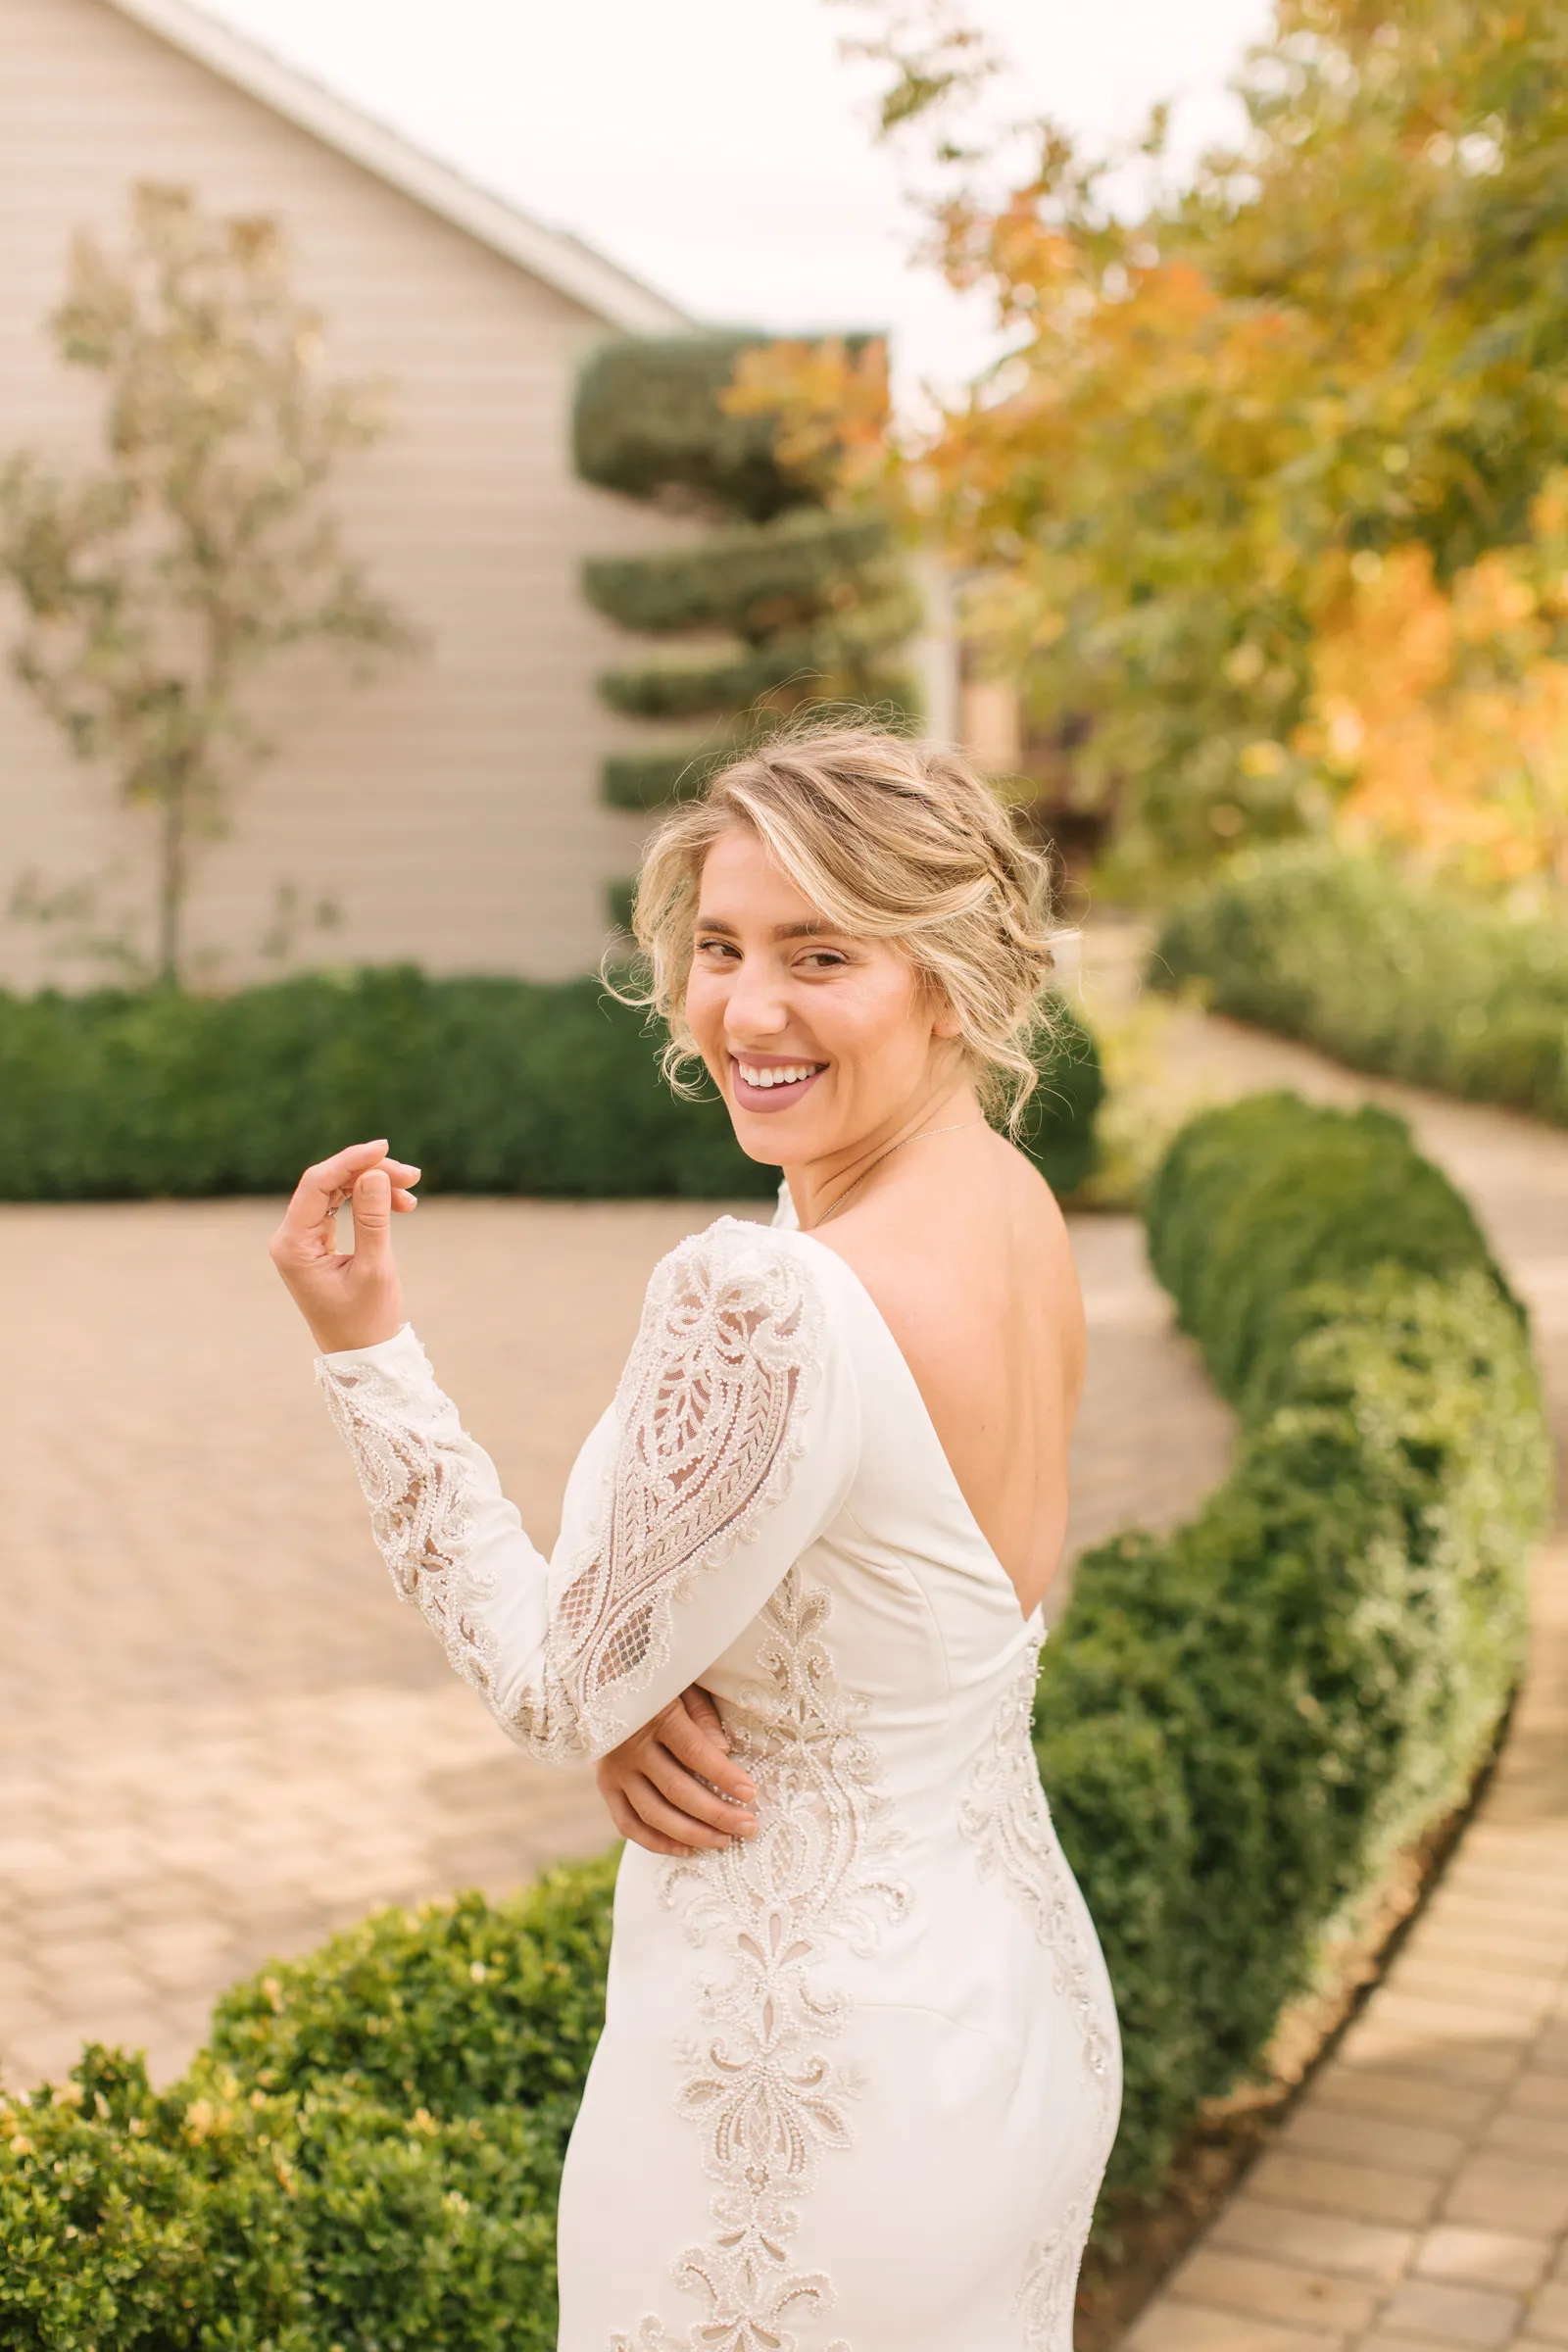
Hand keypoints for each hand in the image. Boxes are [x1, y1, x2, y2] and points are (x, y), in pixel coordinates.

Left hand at [269, 1139, 421, 1354]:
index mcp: (292, 1245)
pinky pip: (340, 1208)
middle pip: (327, 1183)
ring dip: (373, 1186)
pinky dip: (369, 1202)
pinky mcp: (317, 1243)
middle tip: (412, 1177)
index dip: (350, 1160)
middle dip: (369, 1173)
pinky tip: (400, 1205)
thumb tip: (374, 1173)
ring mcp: (302, 1240)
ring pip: (336, 1192)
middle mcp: (290, 1238)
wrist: (361, 1357)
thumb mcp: (375, 1269)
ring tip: (411, 1195)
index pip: (317, 1184)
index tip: (384, 1148)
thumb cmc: (366, 1320)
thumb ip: (373, 1219)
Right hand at [596, 1685, 756, 1856]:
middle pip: (677, 1790)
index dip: (723, 1776)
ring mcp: (616, 1770)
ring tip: (724, 1842)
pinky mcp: (606, 1786)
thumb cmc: (658, 1684)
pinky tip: (685, 1850)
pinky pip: (628, 1824)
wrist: (603, 1683)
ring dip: (692, 1834)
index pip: (694, 1752)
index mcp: (656, 1717)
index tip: (751, 1793)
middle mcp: (632, 1747)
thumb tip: (723, 1749)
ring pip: (654, 1813)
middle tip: (748, 1827)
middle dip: (717, 1813)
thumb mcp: (684, 1687)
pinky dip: (656, 1842)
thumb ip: (703, 1716)